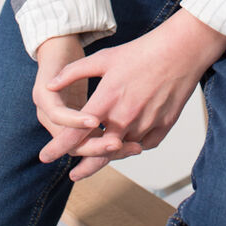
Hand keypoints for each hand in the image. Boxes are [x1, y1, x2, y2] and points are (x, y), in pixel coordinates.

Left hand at [39, 10, 225, 180]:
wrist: (180, 51)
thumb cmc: (142, 52)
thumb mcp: (105, 58)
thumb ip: (74, 72)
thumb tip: (50, 84)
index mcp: (107, 99)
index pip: (76, 131)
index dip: (59, 146)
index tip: (45, 156)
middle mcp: (125, 117)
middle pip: (99, 152)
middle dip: (85, 166)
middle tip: (74, 173)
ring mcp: (145, 124)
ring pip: (123, 149)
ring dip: (112, 152)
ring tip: (102, 153)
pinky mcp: (163, 127)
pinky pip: (144, 144)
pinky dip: (134, 143)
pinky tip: (130, 137)